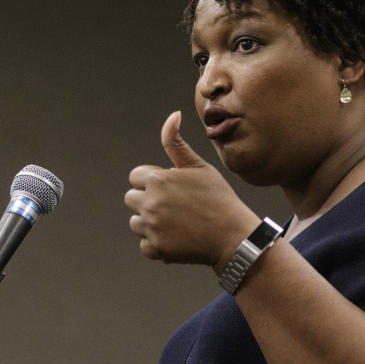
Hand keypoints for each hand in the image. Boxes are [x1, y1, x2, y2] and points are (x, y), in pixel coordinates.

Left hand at [124, 111, 259, 269]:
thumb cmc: (219, 198)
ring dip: (151, 223)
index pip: (136, 177)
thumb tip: (173, 115)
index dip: (154, 181)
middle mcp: (150, 202)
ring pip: (135, 222)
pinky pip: (144, 244)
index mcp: (158, 179)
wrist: (233, 236)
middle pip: (131, 199)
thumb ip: (176, 143)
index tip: (173, 189)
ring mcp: (151, 227)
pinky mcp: (156, 248)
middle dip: (148, 201)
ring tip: (178, 223)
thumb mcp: (200, 167)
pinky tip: (178, 238)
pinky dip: (158, 243)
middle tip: (175, 207)